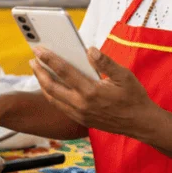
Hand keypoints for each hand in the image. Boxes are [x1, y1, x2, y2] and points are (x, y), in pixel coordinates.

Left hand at [30, 47, 155, 137]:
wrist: (140, 123)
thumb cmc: (133, 97)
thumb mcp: (124, 75)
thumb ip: (105, 63)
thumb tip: (90, 50)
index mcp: (91, 92)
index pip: (64, 71)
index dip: (49, 59)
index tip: (38, 49)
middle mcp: (81, 105)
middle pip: (51, 87)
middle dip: (39, 72)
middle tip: (32, 59)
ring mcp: (79, 114)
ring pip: (53, 98)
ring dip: (42, 83)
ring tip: (37, 70)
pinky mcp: (80, 120)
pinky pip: (60, 106)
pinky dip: (51, 95)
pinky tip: (50, 85)